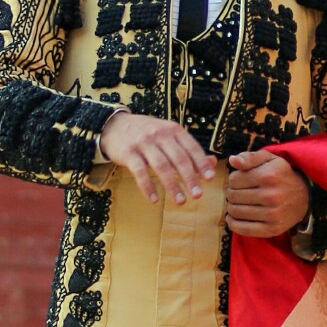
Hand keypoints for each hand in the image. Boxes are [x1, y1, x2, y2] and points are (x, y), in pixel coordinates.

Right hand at [99, 110, 216, 204]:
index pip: (191, 147)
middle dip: (190, 178)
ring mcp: (143, 143)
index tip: (210, 179)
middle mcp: (160, 134)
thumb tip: (212, 163)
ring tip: (180, 201)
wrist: (115, 125)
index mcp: (173, 129)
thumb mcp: (169, 135)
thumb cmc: (147, 134)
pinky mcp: (128, 153)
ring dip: (172, 185)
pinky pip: (140, 172)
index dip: (201, 163)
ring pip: (161, 166)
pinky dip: (147, 187)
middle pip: (179, 158)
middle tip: (198, 195)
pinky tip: (154, 200)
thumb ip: (189, 149)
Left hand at [226, 149, 311, 238]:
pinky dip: (233, 224)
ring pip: (235, 212)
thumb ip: (250, 157)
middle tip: (238, 193)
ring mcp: (272, 214)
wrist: (304, 197)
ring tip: (238, 204)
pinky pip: (242, 229)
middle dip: (231, 193)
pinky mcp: (272, 229)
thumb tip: (232, 160)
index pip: (234, 179)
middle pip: (233, 196)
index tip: (240, 181)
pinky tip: (233, 218)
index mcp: (268, 176)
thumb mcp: (270, 160)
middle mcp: (270, 196)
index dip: (234, 179)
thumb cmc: (282, 175)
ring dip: (232, 207)